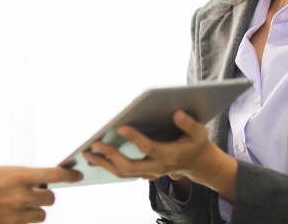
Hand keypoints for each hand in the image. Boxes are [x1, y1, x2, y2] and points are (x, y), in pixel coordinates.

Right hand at [0, 164, 81, 223]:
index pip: (52, 174)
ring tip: (23, 204)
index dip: (68, 174)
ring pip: (41, 214)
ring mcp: (13, 215)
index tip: (76, 174)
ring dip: (36, 209)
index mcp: (15, 175)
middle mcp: (18, 195)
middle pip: (50, 197)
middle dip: (46, 193)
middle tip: (38, 190)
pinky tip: (11, 214)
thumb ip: (3, 171)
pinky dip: (22, 220)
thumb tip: (11, 175)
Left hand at [82, 110, 236, 199]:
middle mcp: (157, 167)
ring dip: (104, 163)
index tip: (119, 125)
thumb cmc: (196, 143)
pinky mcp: (143, 173)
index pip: (148, 147)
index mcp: (170, 154)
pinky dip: (107, 166)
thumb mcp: (200, 133)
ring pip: (122, 173)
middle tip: (94, 143)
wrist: (199, 164)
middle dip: (110, 155)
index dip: (134, 136)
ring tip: (87, 151)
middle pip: (129, 166)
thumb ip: (189, 124)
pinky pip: (123, 173)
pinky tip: (93, 157)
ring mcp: (149, 173)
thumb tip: (176, 113)